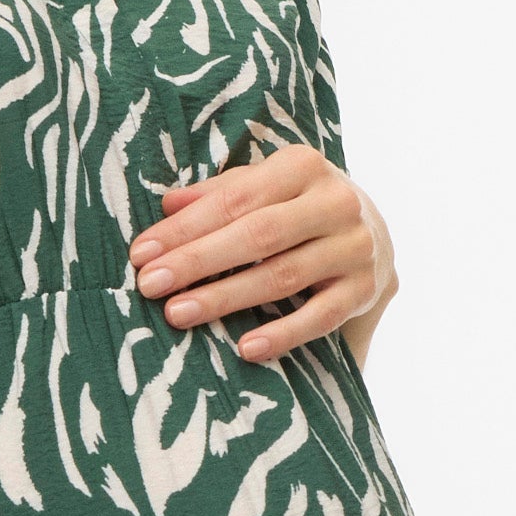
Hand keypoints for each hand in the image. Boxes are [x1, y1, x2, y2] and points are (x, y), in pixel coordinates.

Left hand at [127, 140, 397, 363]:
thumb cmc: (298, 208)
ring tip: (179, 314)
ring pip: (283, 276)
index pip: (235, 200)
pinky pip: (321, 317)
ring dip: (226, 297)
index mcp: (303, 166)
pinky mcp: (366, 290)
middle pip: (257, 235)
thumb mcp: (265, 189)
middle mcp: (335, 202)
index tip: (141, 254)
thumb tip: (166, 203)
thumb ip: (219, 195)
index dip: (185, 228)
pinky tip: (245, 349)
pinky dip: (283, 334)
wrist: (374, 235)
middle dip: (198, 261)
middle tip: (150, 285)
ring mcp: (355, 247)